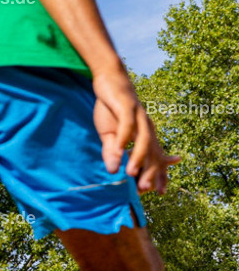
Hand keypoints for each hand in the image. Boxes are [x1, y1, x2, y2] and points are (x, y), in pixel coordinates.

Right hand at [91, 71, 178, 192]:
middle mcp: (146, 127)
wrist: (110, 79)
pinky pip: (128, 125)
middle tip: (145, 189)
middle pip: (152, 152)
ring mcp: (139, 117)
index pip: (155, 157)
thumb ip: (112, 152)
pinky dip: (124, 138)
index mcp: (144, 135)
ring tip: (130, 173)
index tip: (161, 192)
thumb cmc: (112, 108)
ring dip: (138, 157)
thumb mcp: (109, 134)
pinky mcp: (127, 106)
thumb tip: (113, 170)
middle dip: (150, 171)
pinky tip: (119, 149)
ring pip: (143, 140)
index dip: (159, 174)